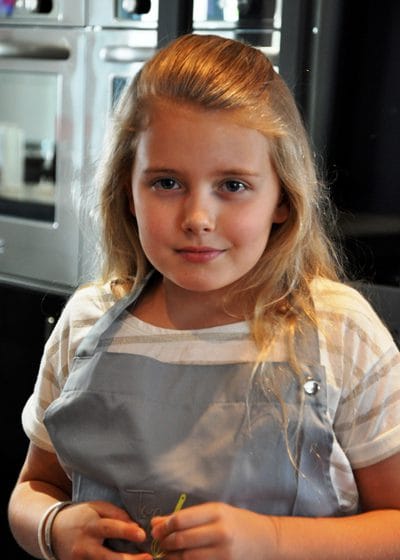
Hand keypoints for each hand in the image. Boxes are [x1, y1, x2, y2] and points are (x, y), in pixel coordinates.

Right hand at [51, 500, 151, 558]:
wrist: (52, 531)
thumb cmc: (80, 516)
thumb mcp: (96, 507)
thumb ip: (116, 514)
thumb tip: (135, 526)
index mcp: (90, 526)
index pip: (110, 528)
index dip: (126, 531)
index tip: (142, 534)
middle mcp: (84, 546)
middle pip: (108, 557)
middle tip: (148, 558)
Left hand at [150, 502, 277, 559]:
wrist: (266, 540)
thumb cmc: (237, 522)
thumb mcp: (215, 512)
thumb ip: (187, 516)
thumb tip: (157, 522)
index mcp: (216, 512)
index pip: (181, 519)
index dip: (164, 526)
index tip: (156, 529)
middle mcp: (220, 531)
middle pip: (181, 539)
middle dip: (165, 542)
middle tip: (158, 543)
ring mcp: (223, 552)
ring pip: (187, 557)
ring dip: (171, 557)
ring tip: (165, 554)